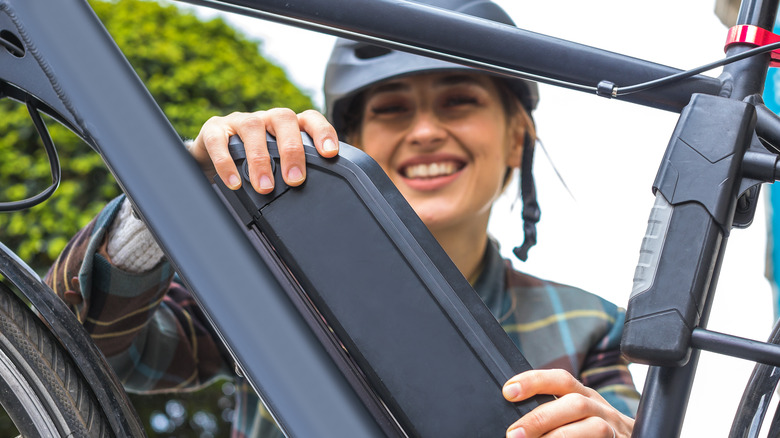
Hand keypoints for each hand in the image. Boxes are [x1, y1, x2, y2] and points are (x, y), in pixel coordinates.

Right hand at [189, 108, 338, 193]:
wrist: (210, 155)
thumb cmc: (252, 161)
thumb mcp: (277, 164)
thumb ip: (293, 173)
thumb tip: (315, 203)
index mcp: (287, 125)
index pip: (310, 118)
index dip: (322, 132)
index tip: (330, 153)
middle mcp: (266, 118)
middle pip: (284, 119)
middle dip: (291, 150)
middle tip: (295, 180)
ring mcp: (239, 121)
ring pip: (253, 127)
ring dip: (260, 158)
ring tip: (265, 187)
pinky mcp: (214, 129)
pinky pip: (219, 141)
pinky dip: (226, 162)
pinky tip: (234, 183)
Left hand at [502, 369, 633, 437]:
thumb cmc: (594, 432)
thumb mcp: (575, 416)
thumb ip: (552, 413)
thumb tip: (517, 425)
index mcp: (585, 396)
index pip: (561, 379)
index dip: (534, 381)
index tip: (508, 391)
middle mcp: (601, 409)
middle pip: (574, 404)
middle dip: (540, 419)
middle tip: (514, 434)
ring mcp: (616, 430)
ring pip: (594, 427)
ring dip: (559, 437)